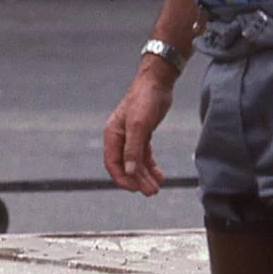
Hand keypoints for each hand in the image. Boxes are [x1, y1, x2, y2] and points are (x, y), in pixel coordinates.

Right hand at [102, 69, 173, 195]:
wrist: (158, 81)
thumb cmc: (145, 99)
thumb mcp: (139, 125)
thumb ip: (133, 149)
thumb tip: (129, 172)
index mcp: (112, 135)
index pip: (113, 164)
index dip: (123, 179)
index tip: (135, 189)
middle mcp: (119, 137)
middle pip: (126, 165)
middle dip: (137, 180)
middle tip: (152, 192)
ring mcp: (131, 136)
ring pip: (136, 162)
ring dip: (145, 176)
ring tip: (157, 187)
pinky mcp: (143, 133)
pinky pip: (144, 155)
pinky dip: (151, 166)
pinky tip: (160, 175)